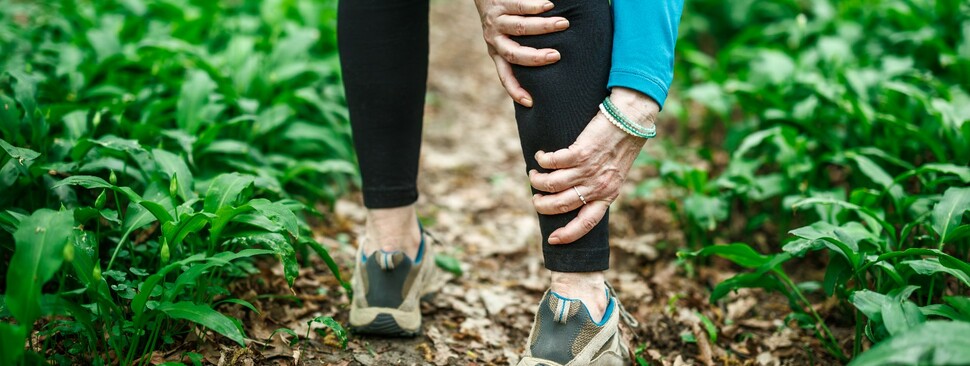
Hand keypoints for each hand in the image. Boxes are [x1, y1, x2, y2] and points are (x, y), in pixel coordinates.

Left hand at [473, 0, 569, 106]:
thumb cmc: (504, 21)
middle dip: (536, 57)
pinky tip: (550, 6)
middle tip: (556, 56)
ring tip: (563, 24)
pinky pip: (519, 6)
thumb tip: (549, 72)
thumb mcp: (506, 41)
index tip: (530, 102)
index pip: (505, 76)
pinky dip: (535, 6)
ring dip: (544, 26)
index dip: (515, 90)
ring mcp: (496, 21)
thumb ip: (521, 53)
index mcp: (497, 53)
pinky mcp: (500, 3)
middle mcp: (494, 40)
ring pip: (520, 27)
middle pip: (514, 54)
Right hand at [529, 87, 659, 243]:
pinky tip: (540, 157)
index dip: (569, 234)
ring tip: (534, 175)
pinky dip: (542, 161)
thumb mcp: (615, 174)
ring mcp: (589, 169)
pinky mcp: (581, 152)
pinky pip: (552, 162)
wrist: (630, 119)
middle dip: (543, 206)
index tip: (552, 239)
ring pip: (553, 184)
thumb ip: (598, 187)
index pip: (587, 222)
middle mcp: (598, 185)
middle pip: (562, 205)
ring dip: (538, 181)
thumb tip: (575, 196)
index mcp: (608, 195)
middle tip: (536, 200)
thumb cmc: (621, 145)